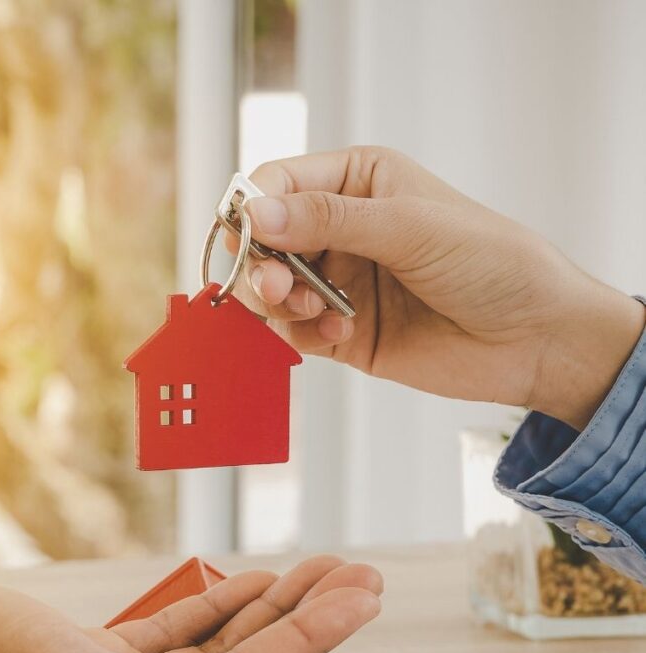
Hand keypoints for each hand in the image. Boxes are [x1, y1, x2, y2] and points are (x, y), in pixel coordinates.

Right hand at [230, 147, 645, 429]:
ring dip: (277, 302)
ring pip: (271, 290)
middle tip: (274, 287)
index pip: (279, 184)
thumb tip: (257, 213)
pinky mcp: (343, 333)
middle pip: (264, 241)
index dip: (254, 209)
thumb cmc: (492, 262)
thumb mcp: (410, 226)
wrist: (533, 337)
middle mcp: (343, 229)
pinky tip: (338, 333)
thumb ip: (330, 220)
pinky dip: (302, 334)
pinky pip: (295, 332)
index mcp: (358, 181)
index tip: (252, 237)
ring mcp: (341, 282)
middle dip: (259, 264)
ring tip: (310, 310)